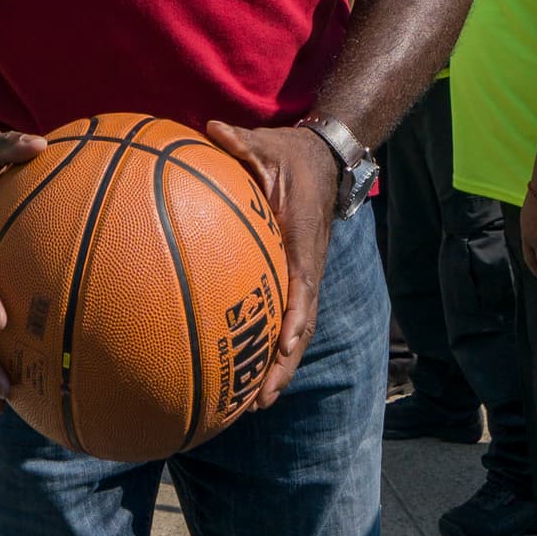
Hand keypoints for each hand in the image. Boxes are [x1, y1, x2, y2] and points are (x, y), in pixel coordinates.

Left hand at [205, 120, 337, 407]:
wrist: (324, 160)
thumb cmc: (291, 156)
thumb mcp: (268, 144)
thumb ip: (242, 142)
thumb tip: (212, 128)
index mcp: (303, 240)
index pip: (303, 286)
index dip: (294, 319)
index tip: (281, 346)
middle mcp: (307, 268)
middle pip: (299, 329)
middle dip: (281, 367)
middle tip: (256, 403)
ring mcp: (301, 277)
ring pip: (292, 334)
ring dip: (275, 370)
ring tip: (247, 407)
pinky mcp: (291, 279)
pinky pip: (279, 319)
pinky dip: (266, 349)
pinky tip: (238, 370)